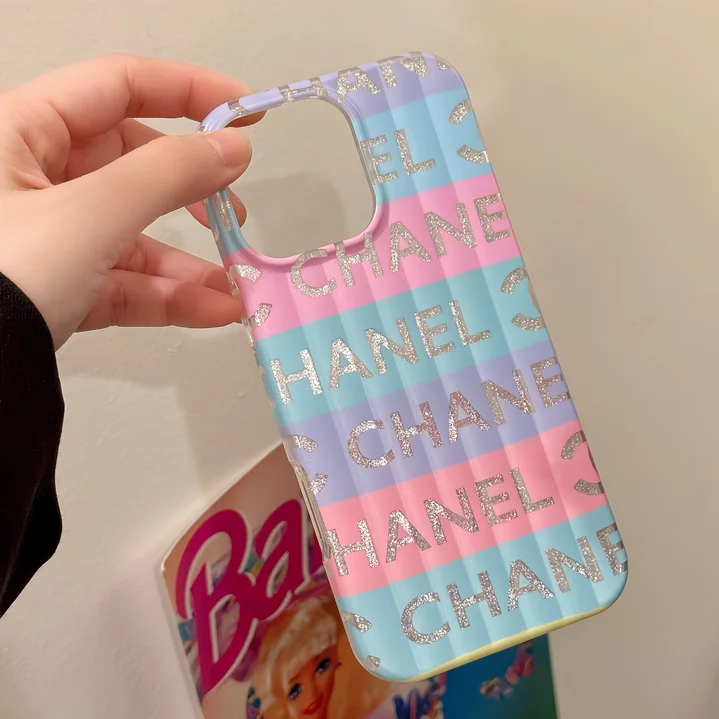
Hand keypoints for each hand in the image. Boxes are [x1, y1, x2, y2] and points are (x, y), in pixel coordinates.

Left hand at [0, 54, 259, 348]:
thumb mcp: (88, 216)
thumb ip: (166, 175)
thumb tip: (231, 147)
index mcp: (21, 130)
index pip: (119, 86)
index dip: (189, 91)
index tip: (246, 113)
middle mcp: (31, 176)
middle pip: (134, 165)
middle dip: (193, 194)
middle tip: (234, 209)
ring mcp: (46, 235)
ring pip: (133, 234)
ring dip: (189, 264)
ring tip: (236, 284)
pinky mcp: (57, 286)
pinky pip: (122, 280)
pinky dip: (168, 295)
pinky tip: (213, 309)